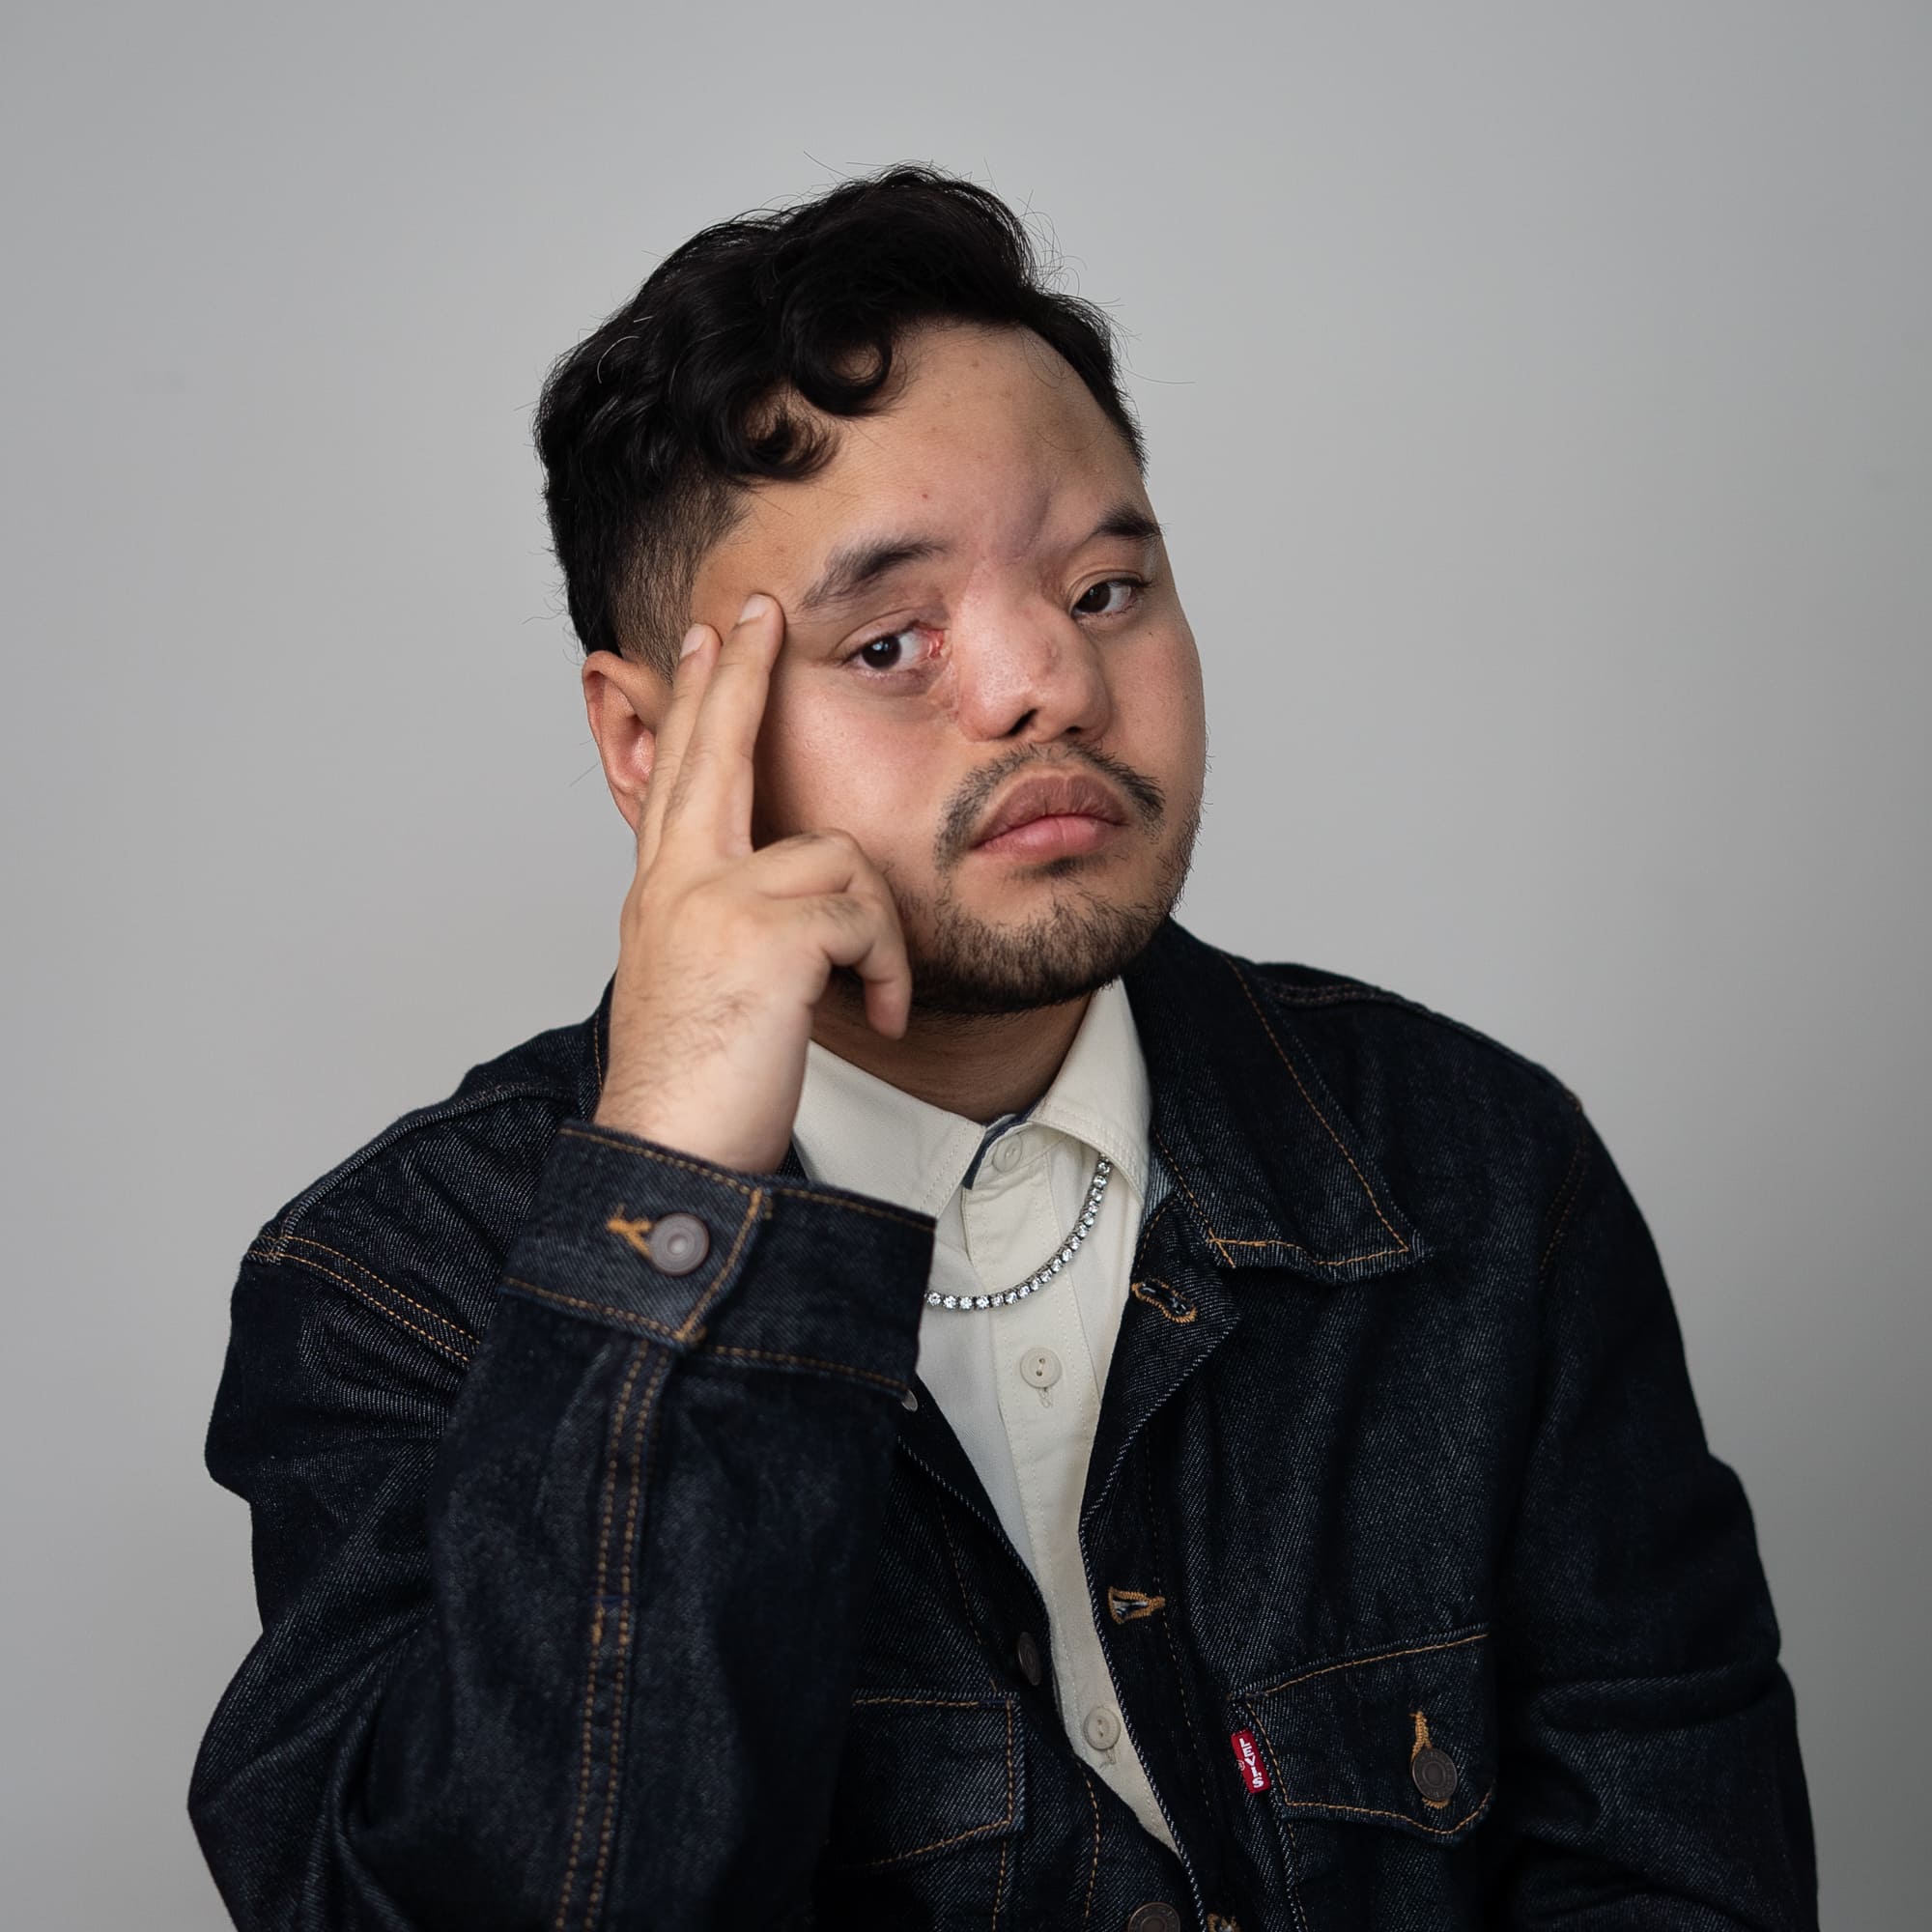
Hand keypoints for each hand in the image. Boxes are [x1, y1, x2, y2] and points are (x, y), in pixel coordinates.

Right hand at [590, 593, 912, 1173]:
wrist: (670, 1160)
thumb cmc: (699, 1089)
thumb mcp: (705, 984)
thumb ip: (732, 920)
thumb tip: (785, 893)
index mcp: (662, 892)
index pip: (679, 772)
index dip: (696, 699)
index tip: (709, 637)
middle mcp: (675, 882)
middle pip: (714, 748)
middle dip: (740, 672)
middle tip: (758, 609)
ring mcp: (712, 901)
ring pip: (840, 856)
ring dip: (876, 931)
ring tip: (872, 994)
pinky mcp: (762, 936)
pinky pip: (864, 915)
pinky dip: (887, 968)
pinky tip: (881, 1013)